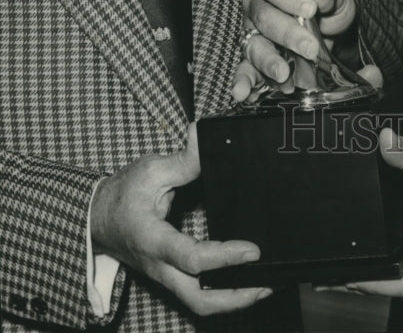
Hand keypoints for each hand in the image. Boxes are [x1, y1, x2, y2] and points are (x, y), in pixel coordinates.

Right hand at [90, 123, 270, 315]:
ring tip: (265, 284)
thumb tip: (203, 136)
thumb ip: (183, 160)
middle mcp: (161, 266)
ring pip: (200, 303)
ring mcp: (166, 276)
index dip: (225, 257)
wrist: (96, 218)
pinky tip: (245, 279)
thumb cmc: (122, 195)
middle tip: (269, 282)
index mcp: (154, 241)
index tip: (253, 249)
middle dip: (237, 297)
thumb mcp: (150, 171)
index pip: (193, 259)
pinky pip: (198, 293)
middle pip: (200, 299)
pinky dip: (224, 292)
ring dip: (234, 299)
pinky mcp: (171, 276)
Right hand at [232, 0, 359, 102]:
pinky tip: (244, 93)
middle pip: (264, 17)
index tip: (310, 9)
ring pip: (254, 45)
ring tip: (283, 74)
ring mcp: (252, 33)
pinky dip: (244, 82)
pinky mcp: (253, 60)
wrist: (331, 34)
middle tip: (309, 48)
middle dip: (287, 34)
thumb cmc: (327, 8)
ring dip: (268, 61)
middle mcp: (257, 5)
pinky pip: (246, 70)